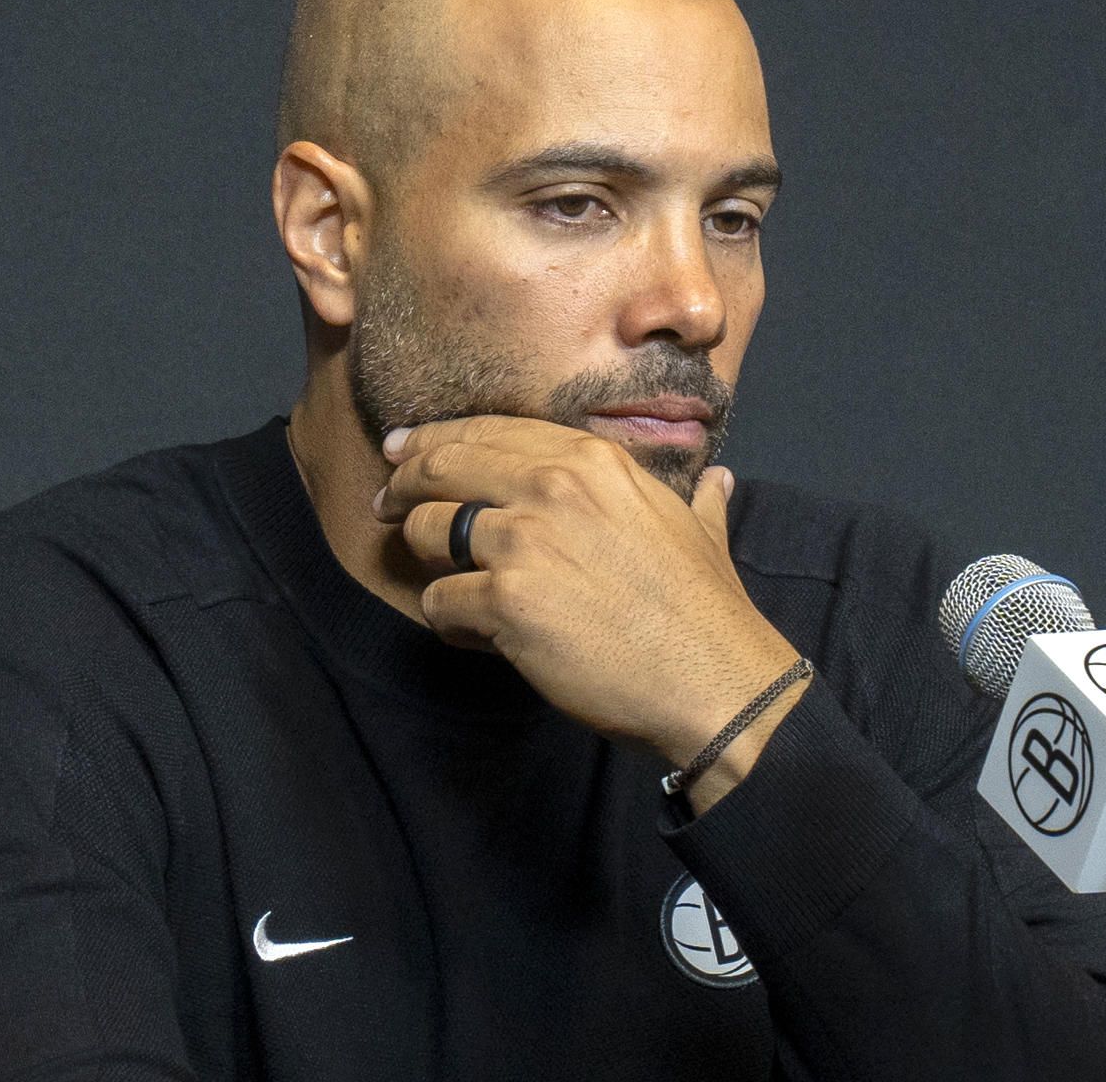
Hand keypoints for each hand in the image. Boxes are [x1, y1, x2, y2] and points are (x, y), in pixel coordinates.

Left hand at [373, 416, 805, 802]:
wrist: (713, 676)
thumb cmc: (708, 609)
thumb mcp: (702, 531)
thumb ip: (698, 498)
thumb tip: (719, 483)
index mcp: (593, 460)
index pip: (490, 430)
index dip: (437, 440)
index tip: (405, 451)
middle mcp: (553, 486)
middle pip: (442, 466)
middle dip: (403, 484)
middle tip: (386, 504)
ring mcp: (526, 541)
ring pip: (427, 529)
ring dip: (421, 556)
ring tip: (438, 578)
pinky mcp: (506, 601)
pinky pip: (439, 601)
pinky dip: (446, 620)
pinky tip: (471, 633)